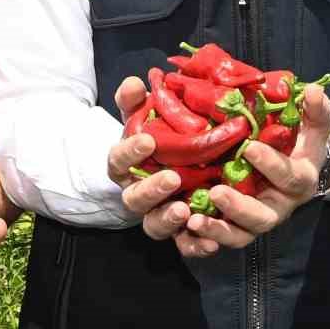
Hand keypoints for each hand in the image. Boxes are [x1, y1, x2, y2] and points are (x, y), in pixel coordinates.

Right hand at [108, 76, 219, 259]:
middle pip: (134, 199)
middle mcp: (138, 193)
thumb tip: (134, 83)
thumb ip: (137, 101)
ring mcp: (158, 214)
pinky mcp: (180, 232)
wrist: (179, 162)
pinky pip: (184, 245)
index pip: (118, 161)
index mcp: (126, 166)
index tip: (147, 140)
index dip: (129, 152)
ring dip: (167, 219)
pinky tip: (211, 241)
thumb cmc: (159, 136)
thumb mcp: (146, 115)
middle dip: (151, 190)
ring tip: (185, 211)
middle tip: (172, 178)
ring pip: (154, 225)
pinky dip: (195, 245)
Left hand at [180, 85, 329, 254]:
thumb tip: (313, 89)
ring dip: (217, 230)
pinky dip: (203, 240)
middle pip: (262, 218)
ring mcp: (256, 219)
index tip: (248, 147)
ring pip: (240, 235)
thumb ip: (315, 110)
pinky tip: (186, 230)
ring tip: (193, 219)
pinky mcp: (237, 225)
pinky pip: (220, 239)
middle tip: (215, 192)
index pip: (289, 177)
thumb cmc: (302, 142)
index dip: (271, 164)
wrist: (298, 167)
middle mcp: (278, 206)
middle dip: (239, 207)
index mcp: (299, 181)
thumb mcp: (314, 126)